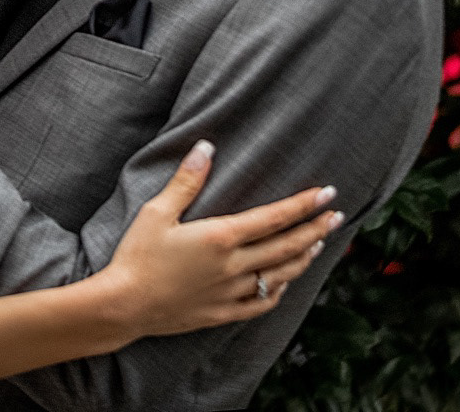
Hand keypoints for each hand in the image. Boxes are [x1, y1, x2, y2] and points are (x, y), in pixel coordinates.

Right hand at [93, 141, 340, 340]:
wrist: (123, 306)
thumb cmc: (137, 255)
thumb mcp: (157, 211)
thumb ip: (186, 180)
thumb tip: (206, 146)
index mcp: (221, 237)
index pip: (274, 217)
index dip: (304, 204)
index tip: (327, 193)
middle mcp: (233, 266)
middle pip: (286, 246)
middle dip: (316, 229)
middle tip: (336, 216)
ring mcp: (229, 293)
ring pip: (279, 276)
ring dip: (303, 258)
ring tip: (319, 245)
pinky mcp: (221, 313)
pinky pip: (260, 304)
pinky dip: (277, 292)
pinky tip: (284, 284)